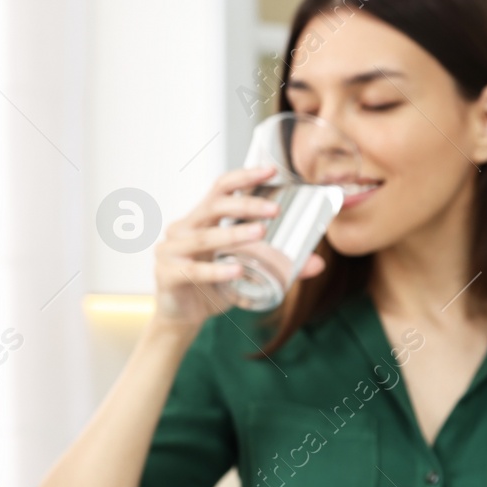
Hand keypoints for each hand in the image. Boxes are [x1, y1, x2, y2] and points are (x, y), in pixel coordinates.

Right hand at [149, 166, 327, 328]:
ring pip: (205, 237)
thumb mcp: (247, 271)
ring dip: (234, 234)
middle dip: (245, 205)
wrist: (182, 315)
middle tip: (274, 210)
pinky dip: (218, 270)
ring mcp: (172, 250)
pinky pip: (195, 270)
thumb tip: (318, 263)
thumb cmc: (214, 285)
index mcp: (202, 219)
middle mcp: (184, 228)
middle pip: (214, 206)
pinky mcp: (168, 274)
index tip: (270, 171)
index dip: (244, 177)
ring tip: (260, 233)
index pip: (220, 188)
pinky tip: (237, 270)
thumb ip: (280, 265)